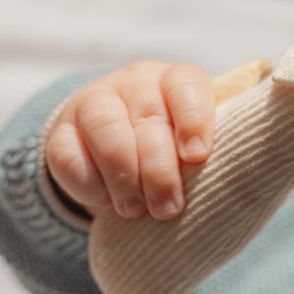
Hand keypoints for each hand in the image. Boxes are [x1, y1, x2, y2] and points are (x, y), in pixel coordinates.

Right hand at [46, 60, 215, 219]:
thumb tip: (232, 186)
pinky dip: (90, 185)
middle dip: (160, 170)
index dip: (193, 119)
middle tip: (169, 208)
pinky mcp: (61, 133)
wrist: (117, 152)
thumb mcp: (195, 148)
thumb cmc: (173, 152)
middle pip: (148, 117)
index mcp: (174, 82)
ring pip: (106, 130)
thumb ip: (209, 157)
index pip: (186, 86)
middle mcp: (135, 84)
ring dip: (124, 176)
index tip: (197, 156)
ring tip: (136, 210)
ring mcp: (93, 103)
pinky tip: (107, 203)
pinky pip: (68, 155)